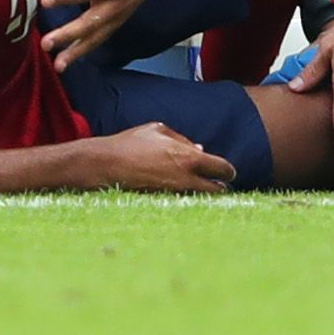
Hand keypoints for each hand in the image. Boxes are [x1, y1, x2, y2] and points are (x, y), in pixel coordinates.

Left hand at [38, 0, 158, 69]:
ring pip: (95, 38)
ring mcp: (116, 17)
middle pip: (90, 22)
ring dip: (75, 52)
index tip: (45, 1)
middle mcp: (115, 3)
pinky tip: (67, 61)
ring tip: (58, 65)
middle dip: (68, 34)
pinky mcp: (114, 25)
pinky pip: (98, 41)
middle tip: (46, 42)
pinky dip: (83, 52)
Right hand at [86, 121, 234, 192]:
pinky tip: (182, 195)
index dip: (227, 171)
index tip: (227, 172)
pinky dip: (187, 199)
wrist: (106, 165)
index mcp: (189, 158)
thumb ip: (182, 139)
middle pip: (217, 190)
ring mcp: (175, 195)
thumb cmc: (131, 143)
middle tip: (217, 183)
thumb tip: (199, 149)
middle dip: (219, 186)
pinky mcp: (164, 204)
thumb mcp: (158, 130)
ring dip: (204, 195)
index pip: (222, 169)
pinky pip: (184, 203)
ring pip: (202, 200)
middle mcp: (187, 179)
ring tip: (202, 190)